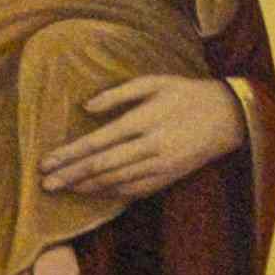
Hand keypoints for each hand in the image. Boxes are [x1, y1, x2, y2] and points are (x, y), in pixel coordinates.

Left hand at [40, 72, 247, 204]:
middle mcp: (150, 147)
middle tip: (46, 185)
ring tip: (63, 189)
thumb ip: (119, 94)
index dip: (70, 154)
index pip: (97, 142)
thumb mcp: (155, 82)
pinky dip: (111, 193)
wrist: (229, 117)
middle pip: (102, 166)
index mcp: (144, 121)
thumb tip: (86, 108)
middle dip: (71, 176)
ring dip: (86, 187)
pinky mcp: (169, 177)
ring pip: (116, 181)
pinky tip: (94, 192)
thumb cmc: (187, 94)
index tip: (46, 162)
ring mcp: (160, 166)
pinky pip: (134, 190)